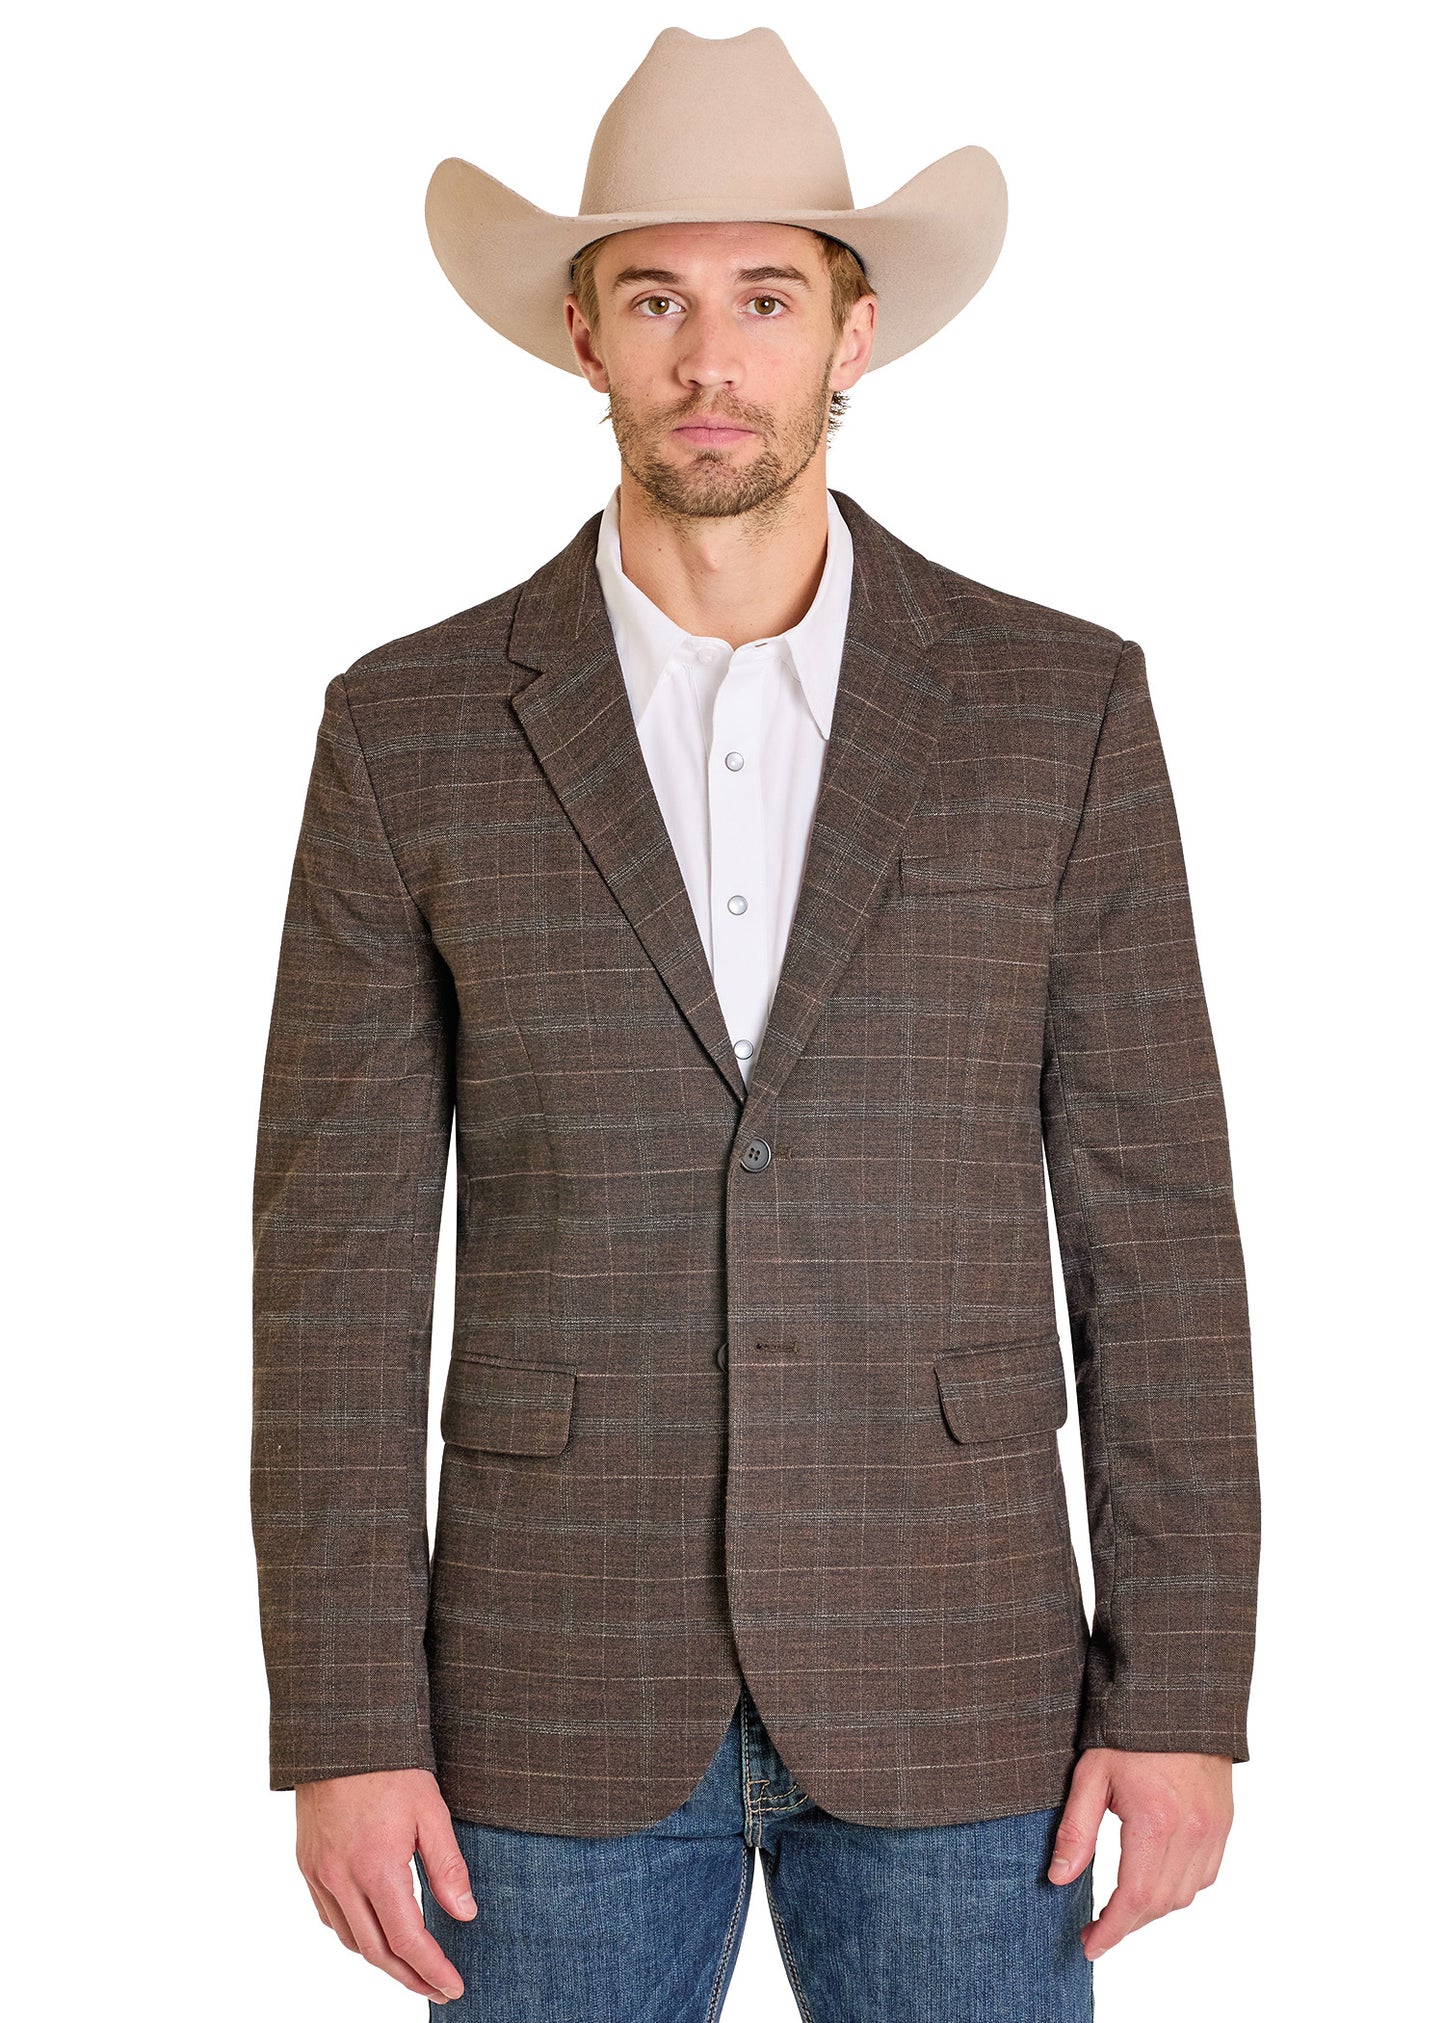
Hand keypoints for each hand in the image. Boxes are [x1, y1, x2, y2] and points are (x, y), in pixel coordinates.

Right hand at [295, 1767, 475, 2001]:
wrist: (338, 1732)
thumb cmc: (389, 1766)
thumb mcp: (431, 1810)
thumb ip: (447, 1866)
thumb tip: (464, 1914)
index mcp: (376, 1869)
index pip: (407, 1940)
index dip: (432, 1970)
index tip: (453, 1987)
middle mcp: (341, 1880)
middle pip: (376, 1952)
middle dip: (409, 1978)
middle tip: (436, 1989)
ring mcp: (319, 1874)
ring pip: (350, 1939)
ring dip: (381, 1960)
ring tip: (410, 1966)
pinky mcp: (307, 1864)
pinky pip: (329, 1916)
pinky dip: (353, 1933)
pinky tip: (373, 1930)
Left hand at [1047, 1748, 1232, 1958]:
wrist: (1177, 1696)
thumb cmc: (1129, 1729)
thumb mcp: (1090, 1773)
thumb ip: (1076, 1829)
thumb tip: (1059, 1878)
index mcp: (1156, 1821)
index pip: (1135, 1897)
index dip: (1112, 1929)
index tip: (1090, 1945)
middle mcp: (1192, 1831)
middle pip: (1161, 1903)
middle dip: (1127, 1924)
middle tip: (1097, 1929)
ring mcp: (1213, 1829)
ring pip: (1186, 1894)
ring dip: (1153, 1908)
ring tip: (1122, 1907)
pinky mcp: (1223, 1822)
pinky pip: (1206, 1874)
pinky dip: (1180, 1888)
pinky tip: (1156, 1881)